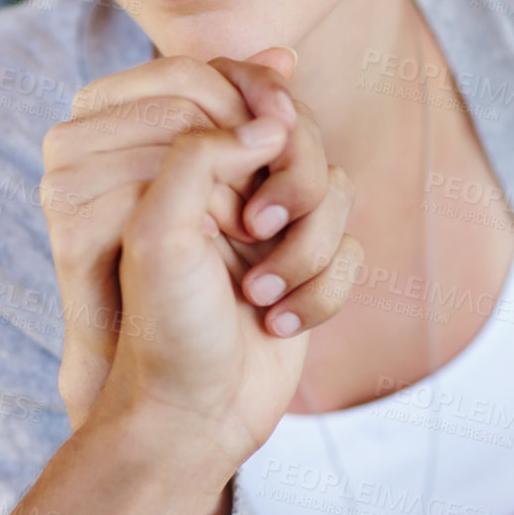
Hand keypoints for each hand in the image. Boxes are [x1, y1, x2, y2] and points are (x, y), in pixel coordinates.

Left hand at [95, 117, 362, 479]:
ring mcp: (272, 229)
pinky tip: (278, 325)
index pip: (244, 96)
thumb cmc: (162, 328)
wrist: (190, 418)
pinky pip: (353, 251)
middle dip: (293, 189)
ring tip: (258, 297)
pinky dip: (322, 293)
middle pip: (304, 138)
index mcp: (183, 165)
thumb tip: (272, 125)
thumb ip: (200, 156)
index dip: (263, 113)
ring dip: (307, 252)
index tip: (262, 153)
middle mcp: (230, 189)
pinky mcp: (308, 269)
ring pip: (338, 194)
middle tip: (251, 231)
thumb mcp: (160, 232)